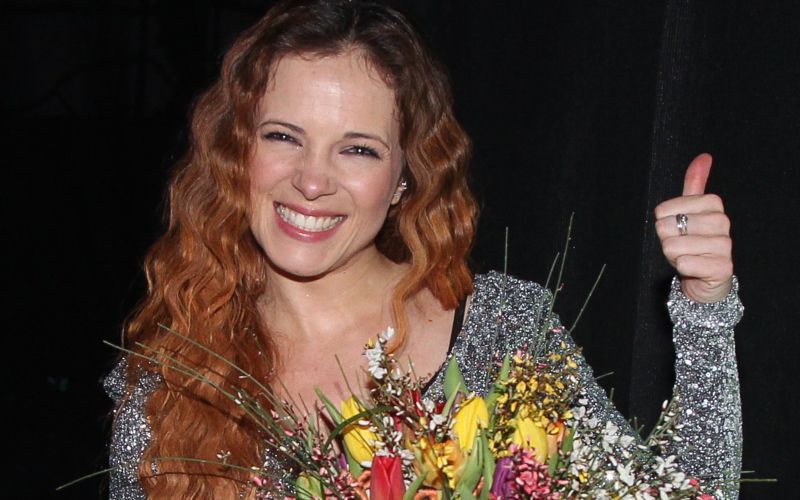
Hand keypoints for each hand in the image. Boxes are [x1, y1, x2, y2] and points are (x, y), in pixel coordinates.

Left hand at [655, 153, 733, 302]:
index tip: (677, 229)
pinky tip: (693, 268)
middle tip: (682, 245)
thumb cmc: (693, 242)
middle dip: (667, 240)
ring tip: (687, 256)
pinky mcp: (722, 267)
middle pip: (667, 227)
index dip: (663, 222)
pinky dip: (682, 268)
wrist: (707, 277)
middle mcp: (722, 222)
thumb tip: (704, 157)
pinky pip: (685, 264)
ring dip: (673, 255)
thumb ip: (694, 184)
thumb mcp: (690, 211)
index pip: (663, 210)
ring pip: (674, 246)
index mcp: (712, 204)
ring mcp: (725, 245)